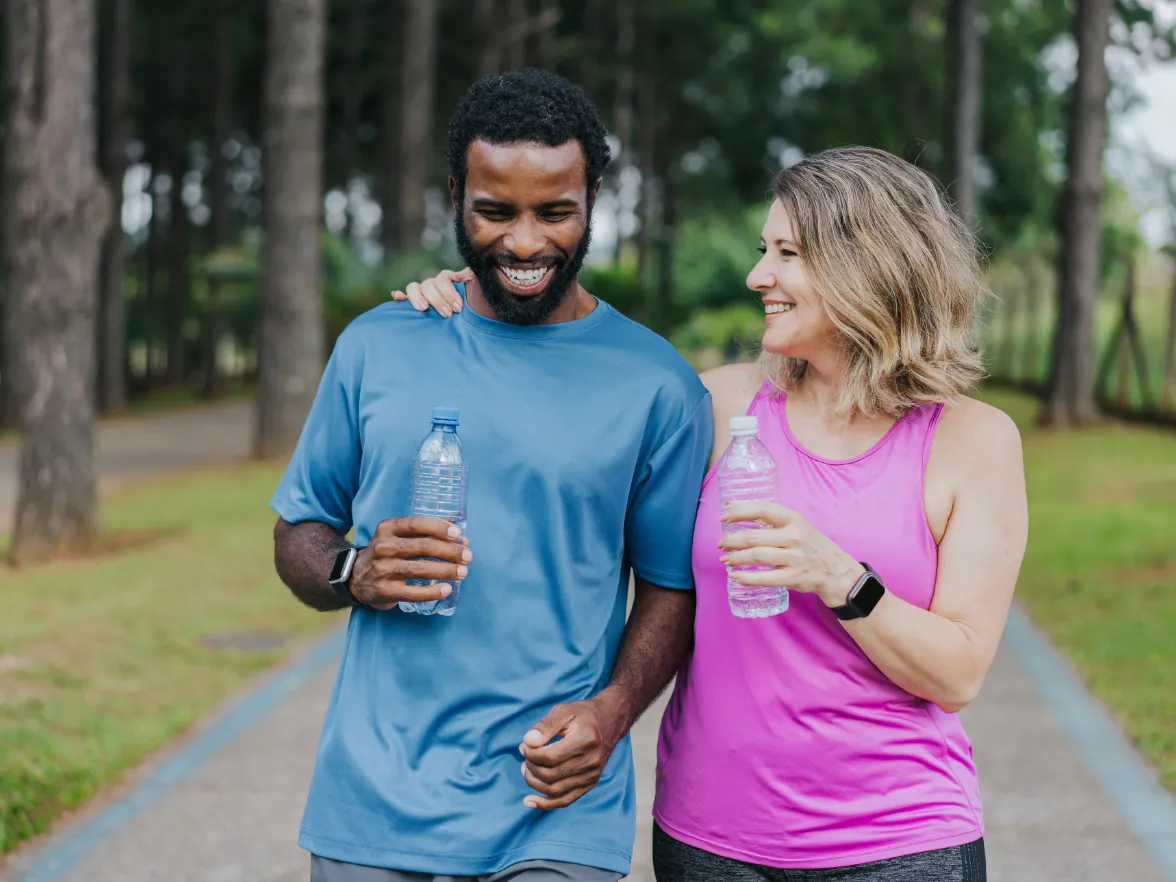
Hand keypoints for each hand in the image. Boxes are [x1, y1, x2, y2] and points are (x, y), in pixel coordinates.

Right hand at [348, 516, 471, 609]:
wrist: (356, 577)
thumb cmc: (387, 553)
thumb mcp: (397, 537)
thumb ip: (426, 536)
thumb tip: (461, 540)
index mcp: (388, 528)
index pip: (417, 524)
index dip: (440, 528)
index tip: (459, 535)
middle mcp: (383, 546)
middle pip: (423, 547)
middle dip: (450, 551)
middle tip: (468, 556)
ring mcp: (382, 569)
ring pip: (420, 569)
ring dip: (446, 570)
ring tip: (463, 572)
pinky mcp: (384, 590)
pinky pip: (413, 592)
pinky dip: (432, 592)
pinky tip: (446, 589)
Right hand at [390, 268, 473, 316]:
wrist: (470, 320)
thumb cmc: (472, 306)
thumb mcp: (475, 291)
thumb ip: (470, 278)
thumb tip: (460, 275)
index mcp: (447, 280)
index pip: (443, 279)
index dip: (449, 292)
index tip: (458, 308)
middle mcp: (433, 284)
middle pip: (428, 284)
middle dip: (437, 300)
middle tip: (447, 314)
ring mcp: (422, 292)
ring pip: (413, 287)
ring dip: (417, 297)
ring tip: (423, 309)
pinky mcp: (412, 302)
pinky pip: (402, 296)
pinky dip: (399, 296)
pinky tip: (396, 296)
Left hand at [519, 692, 627, 809]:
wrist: (609, 722)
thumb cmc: (583, 714)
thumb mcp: (563, 710)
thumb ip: (545, 725)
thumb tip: (528, 741)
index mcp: (586, 739)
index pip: (551, 757)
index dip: (531, 754)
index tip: (525, 745)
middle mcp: (591, 761)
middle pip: (551, 775)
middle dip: (530, 766)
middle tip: (525, 754)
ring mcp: (592, 775)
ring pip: (555, 790)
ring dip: (534, 782)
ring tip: (526, 768)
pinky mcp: (590, 784)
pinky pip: (565, 800)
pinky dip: (545, 804)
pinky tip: (529, 801)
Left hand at [718, 502, 863, 607]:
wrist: (837, 571)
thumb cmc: (812, 545)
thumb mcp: (798, 525)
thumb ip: (775, 521)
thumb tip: (740, 513)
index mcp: (793, 519)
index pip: (763, 509)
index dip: (740, 511)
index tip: (724, 515)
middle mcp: (794, 536)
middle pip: (754, 537)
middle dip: (732, 540)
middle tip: (721, 544)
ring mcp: (794, 558)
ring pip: (757, 556)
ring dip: (736, 558)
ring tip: (725, 559)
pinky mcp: (793, 577)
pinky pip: (766, 578)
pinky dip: (748, 578)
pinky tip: (736, 576)